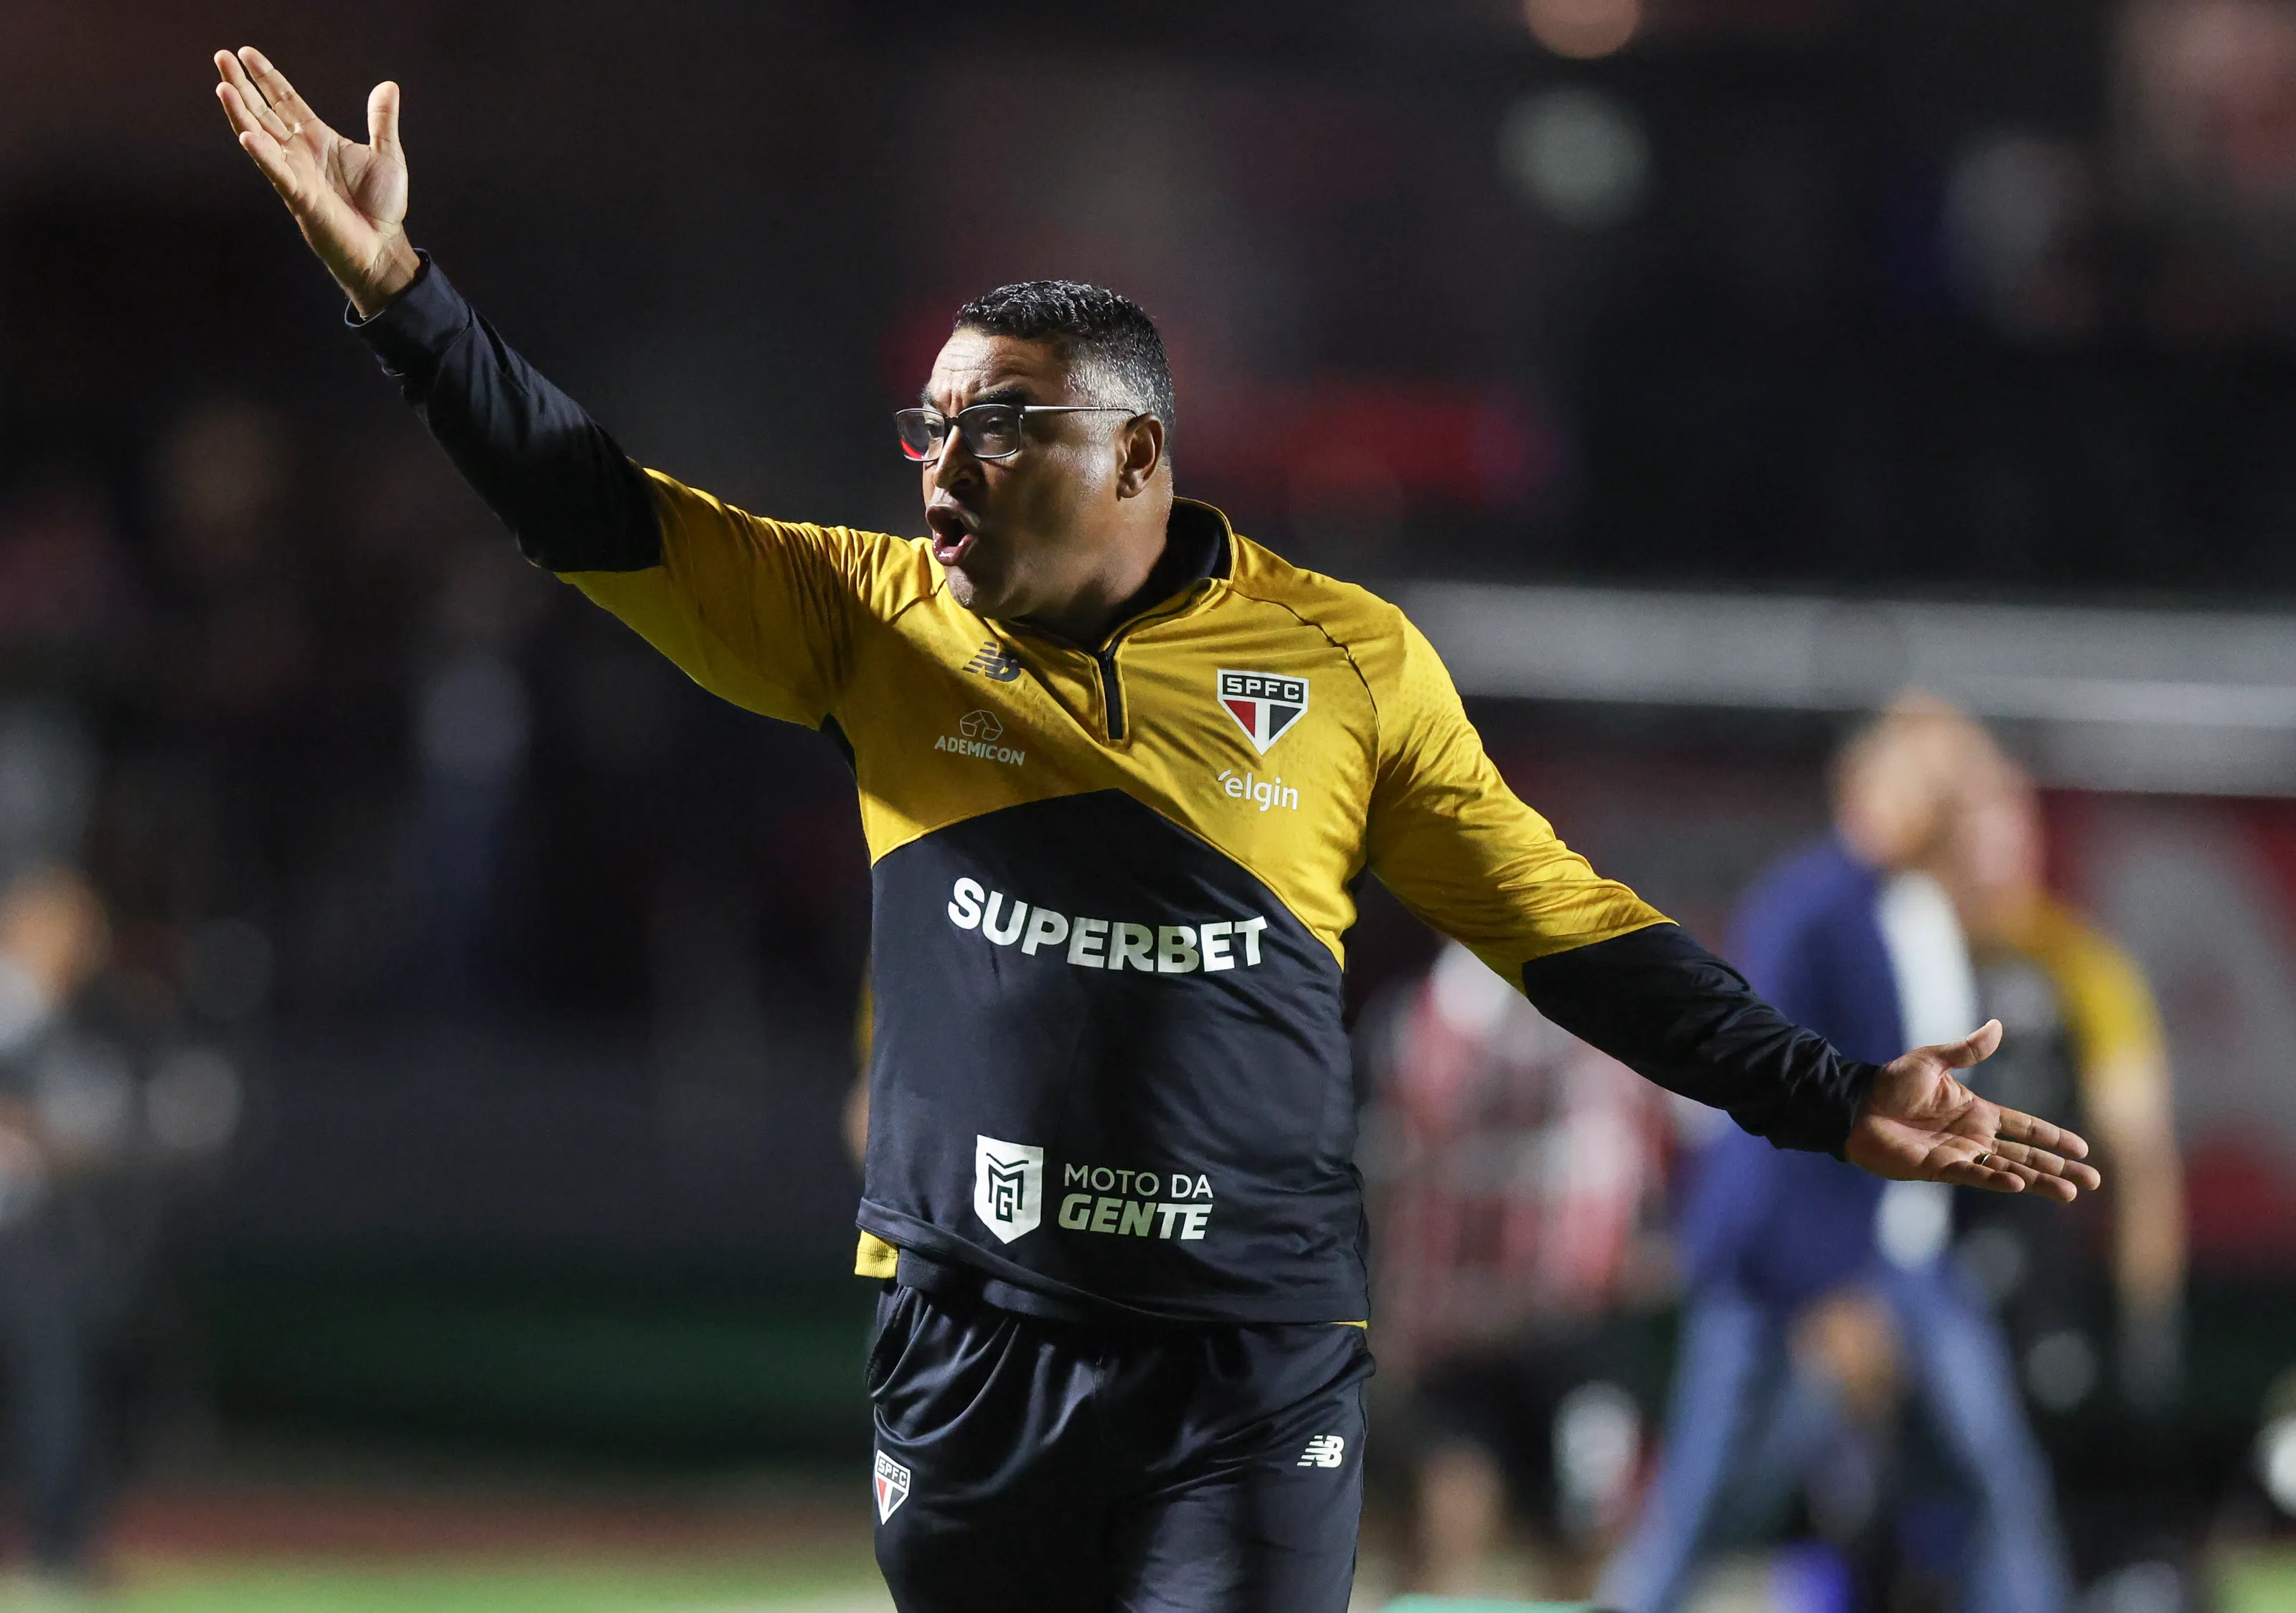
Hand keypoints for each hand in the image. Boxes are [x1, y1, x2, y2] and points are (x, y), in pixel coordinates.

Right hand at [213, 46, 419, 316]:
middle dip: (242, 85)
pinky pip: (277, 172)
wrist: (383, 247)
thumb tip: (388, 85)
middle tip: (220, 56)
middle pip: (264, 111)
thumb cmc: (383, 206)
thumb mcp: (388, 155)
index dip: (266, 76)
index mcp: (318, 138)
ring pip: (259, 136)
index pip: (285, 100)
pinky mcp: (300, 196)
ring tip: (223, 85)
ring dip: (240, 111)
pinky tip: (246, 135)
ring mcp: (296, 173)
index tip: (246, 53)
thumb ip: (382, 121)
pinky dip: (262, 154)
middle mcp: (300, 152)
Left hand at [1845, 1019, 2101, 1200]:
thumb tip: (1997, 1025)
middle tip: (2092, 1181)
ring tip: (2069, 1191)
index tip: (2082, 1148)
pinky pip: (1974, 1175)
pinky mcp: (1939, 1168)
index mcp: (1977, 1112)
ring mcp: (1959, 1155)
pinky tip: (2019, 1184)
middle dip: (2059, 1167)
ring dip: (2038, 1181)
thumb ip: (1967, 1050)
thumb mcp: (1932, 1060)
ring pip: (2009, 1171)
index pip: (2026, 1127)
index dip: (2053, 1137)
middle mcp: (1974, 1137)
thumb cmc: (1889, 1083)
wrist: (1855, 1105)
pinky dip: (1995, 1179)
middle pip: (2026, 1155)